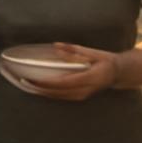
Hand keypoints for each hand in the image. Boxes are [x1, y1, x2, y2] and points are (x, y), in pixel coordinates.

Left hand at [0, 43, 117, 101]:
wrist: (118, 74)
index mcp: (88, 78)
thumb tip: (57, 46)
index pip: (63, 82)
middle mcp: (85, 90)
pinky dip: (50, 93)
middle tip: (23, 81)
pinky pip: (62, 97)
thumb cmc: (105, 60)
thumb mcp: (92, 52)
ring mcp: (82, 95)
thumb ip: (74, 50)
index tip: (34, 79)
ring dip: (43, 92)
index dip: (47, 82)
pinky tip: (40, 89)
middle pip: (58, 92)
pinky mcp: (80, 96)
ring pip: (59, 97)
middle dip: (40, 88)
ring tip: (27, 85)